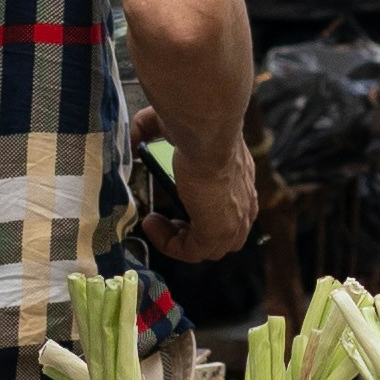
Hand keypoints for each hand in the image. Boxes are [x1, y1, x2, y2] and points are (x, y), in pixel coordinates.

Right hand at [131, 107, 257, 263]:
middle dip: (194, 233)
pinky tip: (151, 223)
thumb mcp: (174, 127)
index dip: (203, 213)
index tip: (175, 204)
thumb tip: (134, 137)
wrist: (208, 134)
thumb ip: (153, 130)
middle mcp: (244, 202)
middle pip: (226, 236)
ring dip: (180, 241)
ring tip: (156, 223)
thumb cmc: (197, 126)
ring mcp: (234, 219)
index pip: (233, 210)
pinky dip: (169, 244)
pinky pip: (192, 252)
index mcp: (241, 180)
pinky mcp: (217, 231)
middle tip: (168, 220)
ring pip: (210, 248)